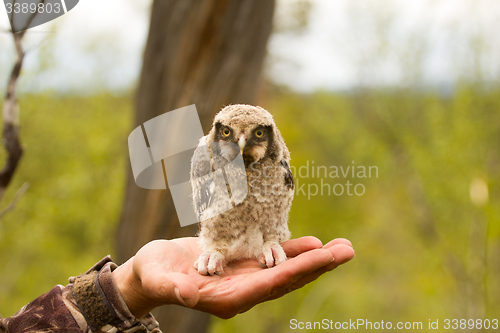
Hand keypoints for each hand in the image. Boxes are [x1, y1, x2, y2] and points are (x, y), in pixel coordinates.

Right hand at [113, 236, 354, 318]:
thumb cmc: (153, 276)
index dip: (299, 270)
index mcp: (228, 298)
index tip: (325, 257)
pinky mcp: (243, 265)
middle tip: (348, 250)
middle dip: (318, 265)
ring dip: (314, 259)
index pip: (271, 284)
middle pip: (287, 278)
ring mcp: (246, 278)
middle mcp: (244, 291)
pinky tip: (313, 243)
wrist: (155, 272)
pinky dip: (294, 251)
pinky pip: (273, 258)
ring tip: (342, 247)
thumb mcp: (160, 280)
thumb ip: (175, 288)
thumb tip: (187, 296)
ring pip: (286, 269)